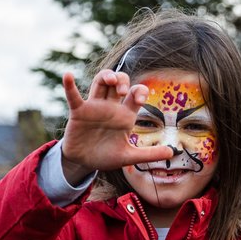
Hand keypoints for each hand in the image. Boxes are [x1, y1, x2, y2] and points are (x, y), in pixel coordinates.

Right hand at [59, 70, 176, 183]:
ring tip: (110, 80)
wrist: (84, 164)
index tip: (141, 100)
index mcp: (125, 115)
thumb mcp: (128, 157)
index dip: (140, 91)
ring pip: (100, 82)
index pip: (135, 93)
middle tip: (124, 92)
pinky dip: (70, 86)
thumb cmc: (106, 156)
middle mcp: (111, 107)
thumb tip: (172, 152)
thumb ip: (149, 154)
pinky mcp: (79, 112)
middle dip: (123, 81)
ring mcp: (94, 107)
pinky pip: (74, 96)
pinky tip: (68, 76)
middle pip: (119, 82)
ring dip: (106, 76)